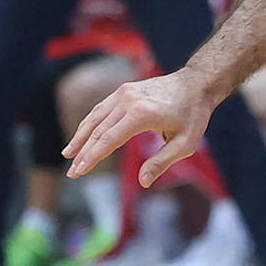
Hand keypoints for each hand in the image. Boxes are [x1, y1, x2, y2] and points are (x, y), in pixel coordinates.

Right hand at [63, 70, 215, 182]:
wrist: (196, 84)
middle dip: (83, 153)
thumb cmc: (193, 116)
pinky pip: (102, 109)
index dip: (92, 158)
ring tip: (69, 154)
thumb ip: (162, 162)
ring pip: (95, 118)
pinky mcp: (124, 90)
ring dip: (80, 137)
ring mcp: (124, 93)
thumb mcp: (185, 144)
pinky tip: (83, 136)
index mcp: (142, 114)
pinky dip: (90, 123)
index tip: (79, 172)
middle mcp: (128, 101)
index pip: (108, 140)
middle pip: (98, 131)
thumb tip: (143, 181)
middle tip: (73, 173)